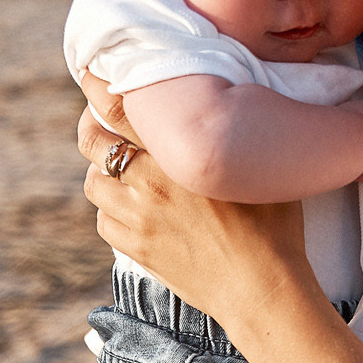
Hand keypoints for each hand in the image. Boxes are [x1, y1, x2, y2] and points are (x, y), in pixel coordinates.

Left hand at [76, 83, 316, 321]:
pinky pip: (104, 221)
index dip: (96, 85)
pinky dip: (111, 211)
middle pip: (92, 141)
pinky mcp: (135, 248)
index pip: (116, 106)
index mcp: (175, 153)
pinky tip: (133, 211)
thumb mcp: (256, 165)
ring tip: (123, 171)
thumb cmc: (272, 225)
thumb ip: (229, 134)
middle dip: (90, 126)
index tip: (92, 75)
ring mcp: (136, 218)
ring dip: (102, 171)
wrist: (260, 288)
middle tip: (101, 122)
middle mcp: (146, 182)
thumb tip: (222, 103)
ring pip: (93, 183)